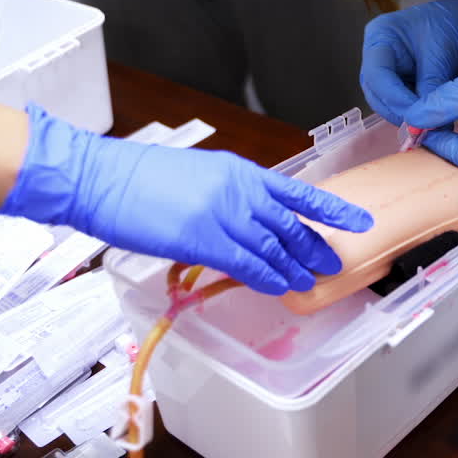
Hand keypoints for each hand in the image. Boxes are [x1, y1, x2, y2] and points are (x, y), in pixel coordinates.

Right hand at [0, 107, 373, 294]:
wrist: (100, 178)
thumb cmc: (137, 177)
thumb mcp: (197, 174)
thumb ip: (229, 193)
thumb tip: (249, 216)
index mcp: (240, 170)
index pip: (298, 190)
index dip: (331, 208)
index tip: (356, 220)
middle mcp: (239, 190)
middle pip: (290, 224)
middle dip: (314, 246)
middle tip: (333, 262)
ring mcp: (223, 214)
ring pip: (273, 247)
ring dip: (294, 267)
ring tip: (311, 281)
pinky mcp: (203, 239)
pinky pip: (247, 264)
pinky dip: (267, 277)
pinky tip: (279, 286)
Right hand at [359, 0, 457, 125]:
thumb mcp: (443, 53)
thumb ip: (431, 87)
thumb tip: (426, 120)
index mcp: (381, 37)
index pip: (377, 76)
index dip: (395, 99)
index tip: (418, 116)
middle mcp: (380, 55)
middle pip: (377, 94)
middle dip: (400, 113)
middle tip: (424, 129)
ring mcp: (391, 71)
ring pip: (389, 104)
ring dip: (410, 118)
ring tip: (434, 128)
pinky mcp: (405, 83)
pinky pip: (405, 105)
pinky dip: (420, 115)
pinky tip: (437, 123)